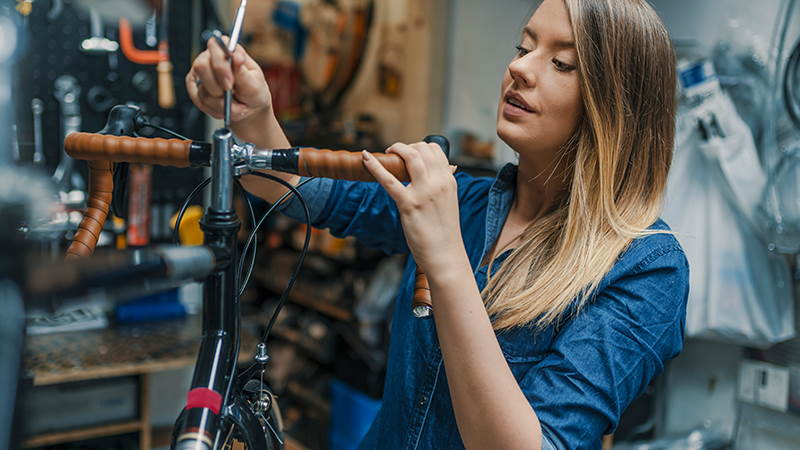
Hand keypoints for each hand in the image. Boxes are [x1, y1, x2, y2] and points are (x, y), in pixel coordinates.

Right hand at [186, 36, 270, 122]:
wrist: (249, 108)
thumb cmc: (254, 91)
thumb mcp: (254, 83)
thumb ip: (243, 71)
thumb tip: (236, 56)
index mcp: (227, 50)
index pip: (215, 45)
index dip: (220, 64)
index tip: (230, 82)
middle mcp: (210, 58)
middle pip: (201, 66)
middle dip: (217, 86)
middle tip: (231, 96)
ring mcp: (200, 74)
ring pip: (202, 90)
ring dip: (221, 104)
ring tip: (235, 105)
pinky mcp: (195, 89)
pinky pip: (200, 102)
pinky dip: (215, 109)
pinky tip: (225, 108)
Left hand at [362, 142, 465, 273]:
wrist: (445, 254)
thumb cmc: (444, 232)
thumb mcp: (448, 202)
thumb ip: (441, 186)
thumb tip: (442, 172)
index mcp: (448, 181)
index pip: (435, 150)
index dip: (419, 147)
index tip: (408, 153)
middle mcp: (439, 183)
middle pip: (421, 149)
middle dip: (405, 147)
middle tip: (394, 153)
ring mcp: (424, 192)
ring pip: (409, 157)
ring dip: (395, 149)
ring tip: (385, 154)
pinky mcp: (409, 204)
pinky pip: (389, 180)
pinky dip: (375, 167)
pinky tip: (365, 158)